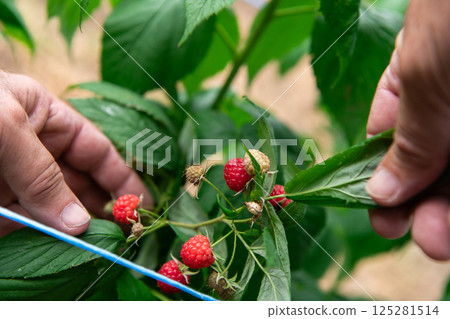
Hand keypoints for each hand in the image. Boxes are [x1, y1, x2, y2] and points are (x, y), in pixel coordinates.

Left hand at [0, 72, 151, 235]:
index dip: (121, 179)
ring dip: (72, 229)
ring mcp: (13, 179)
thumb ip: (41, 174)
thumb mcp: (6, 125)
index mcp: (47, 118)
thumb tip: (79, 224)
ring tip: (92, 246)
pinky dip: (37, 239)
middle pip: (80, 185)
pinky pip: (21, 226)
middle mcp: (34, 150)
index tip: (142, 206)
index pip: (97, 151)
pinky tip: (54, 248)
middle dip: (102, 209)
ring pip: (54, 210)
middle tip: (121, 237)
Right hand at [366, 0, 449, 259]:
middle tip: (422, 236)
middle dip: (423, 204)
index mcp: (417, 80)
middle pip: (433, 163)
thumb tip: (379, 190)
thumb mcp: (423, 71)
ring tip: (439, 242)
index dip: (382, 177)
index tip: (380, 211)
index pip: (392, 137)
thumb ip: (406, 136)